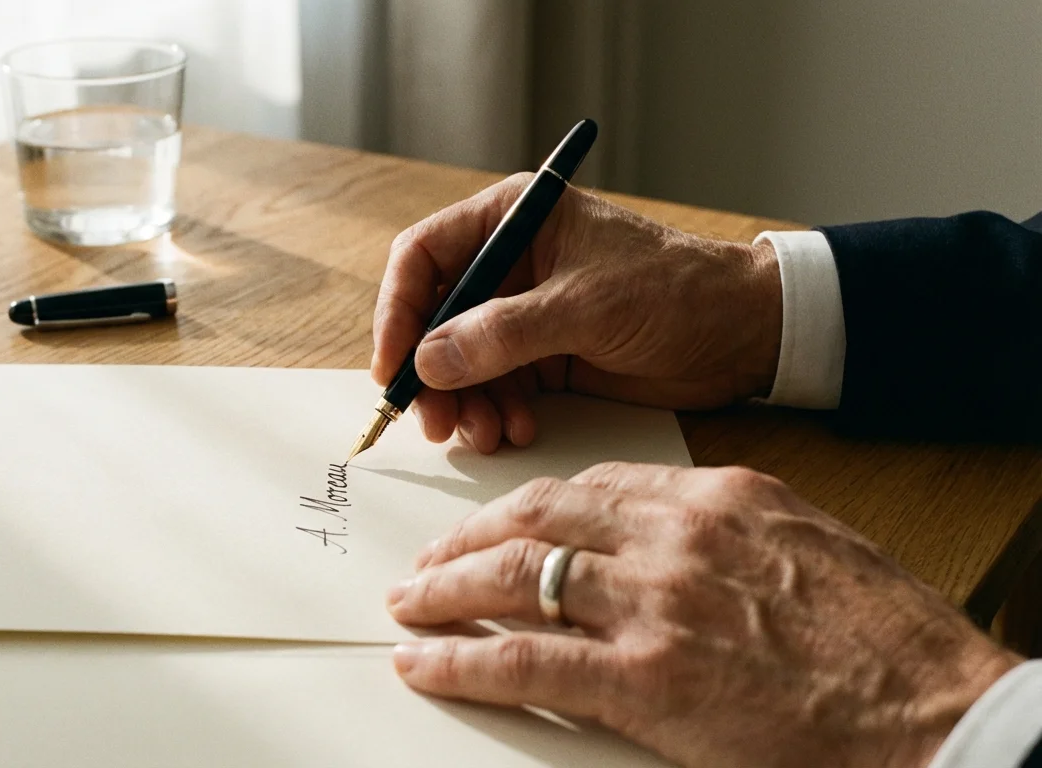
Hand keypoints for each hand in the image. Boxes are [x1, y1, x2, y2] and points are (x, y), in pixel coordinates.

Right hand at [372, 175, 782, 453]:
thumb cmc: (677, 291)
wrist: (746, 334)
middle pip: (434, 317)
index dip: (398, 311)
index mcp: (513, 219)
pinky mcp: (543, 356)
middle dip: (430, 372)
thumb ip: (503, 334)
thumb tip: (429, 361)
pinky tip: (515, 431)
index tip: (394, 367)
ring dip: (463, 402)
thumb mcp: (587, 307)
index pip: (424, 257)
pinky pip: (494, 387)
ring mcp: (524, 312)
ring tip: (484, 434)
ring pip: (460, 361)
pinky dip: (495, 412)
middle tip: (434, 421)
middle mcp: (509, 263)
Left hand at [385, 463, 1019, 767]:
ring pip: (514, 578)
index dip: (528, 508)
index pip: (591, 487)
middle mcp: (673, 538)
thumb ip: (727, 535)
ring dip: (447, 591)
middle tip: (431, 560)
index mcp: (716, 497)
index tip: (499, 524)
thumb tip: (662, 548)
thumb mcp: (809, 547)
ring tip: (410, 604)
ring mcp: (652, 606)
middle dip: (469, 539)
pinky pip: (523, 662)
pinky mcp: (642, 680)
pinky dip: (461, 661)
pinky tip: (425, 663)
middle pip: (536, 520)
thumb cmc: (886, 640)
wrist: (933, 711)